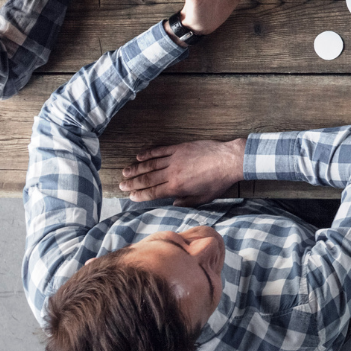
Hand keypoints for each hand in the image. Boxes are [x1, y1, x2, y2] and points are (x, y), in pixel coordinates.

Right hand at [118, 138, 244, 205]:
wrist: (229, 160)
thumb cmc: (218, 181)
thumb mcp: (203, 198)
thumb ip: (187, 201)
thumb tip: (173, 203)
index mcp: (177, 187)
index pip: (153, 192)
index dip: (140, 195)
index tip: (130, 196)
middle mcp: (172, 173)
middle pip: (147, 179)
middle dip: (132, 183)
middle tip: (121, 185)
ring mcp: (175, 159)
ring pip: (150, 164)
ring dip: (136, 169)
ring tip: (125, 172)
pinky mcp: (180, 148)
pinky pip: (160, 150)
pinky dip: (148, 153)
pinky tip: (139, 156)